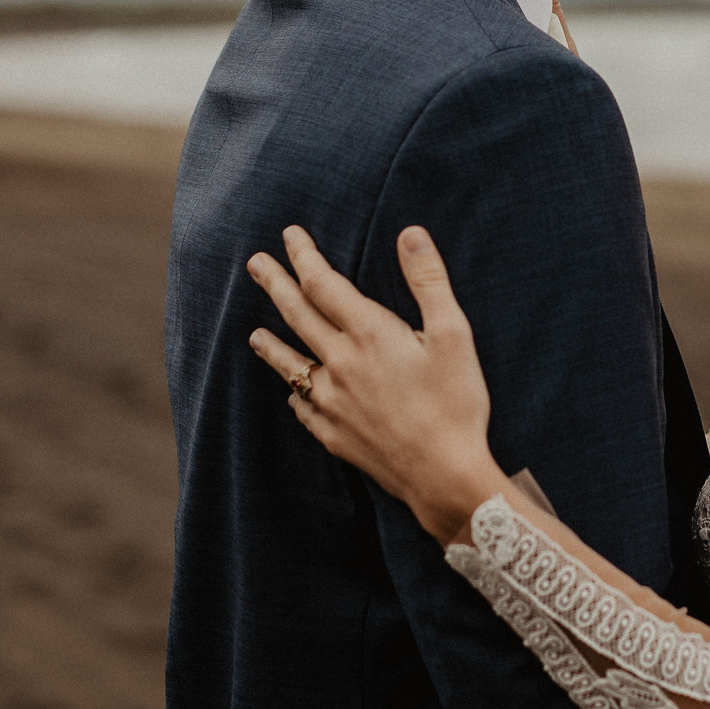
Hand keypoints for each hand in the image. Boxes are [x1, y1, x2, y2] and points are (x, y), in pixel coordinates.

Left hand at [246, 226, 505, 540]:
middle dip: (276, 285)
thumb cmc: (456, 403)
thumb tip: (409, 233)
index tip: (290, 235)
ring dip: (271, 347)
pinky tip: (293, 394)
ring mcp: (333, 403)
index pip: (324, 284)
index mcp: (368, 334)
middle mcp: (340, 365)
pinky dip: (295, 395)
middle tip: (255, 264)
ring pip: (291, 366)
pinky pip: (304, 409)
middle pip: (298, 316)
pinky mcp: (335, 436)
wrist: (444, 475)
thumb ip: (428, 281)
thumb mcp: (453, 334)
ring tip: (254, 335)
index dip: (304, 256)